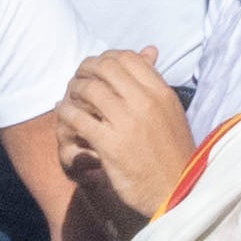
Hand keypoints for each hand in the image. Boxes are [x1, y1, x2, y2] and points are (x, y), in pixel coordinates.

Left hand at [52, 50, 196, 224]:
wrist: (177, 190)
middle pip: (106, 68)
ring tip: (70, 97)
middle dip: (86, 70)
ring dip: (74, 90)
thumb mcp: (170, 111)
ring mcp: (127, 122)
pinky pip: (79, 118)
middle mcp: (145, 102)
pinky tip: (64, 114)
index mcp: (161, 92)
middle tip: (78, 78)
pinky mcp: (110, 145)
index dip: (107, 58)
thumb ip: (155, 82)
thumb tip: (149, 50)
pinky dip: (66, 112)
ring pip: (90, 90)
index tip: (97, 68)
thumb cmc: (172, 152)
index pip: (128, 58)